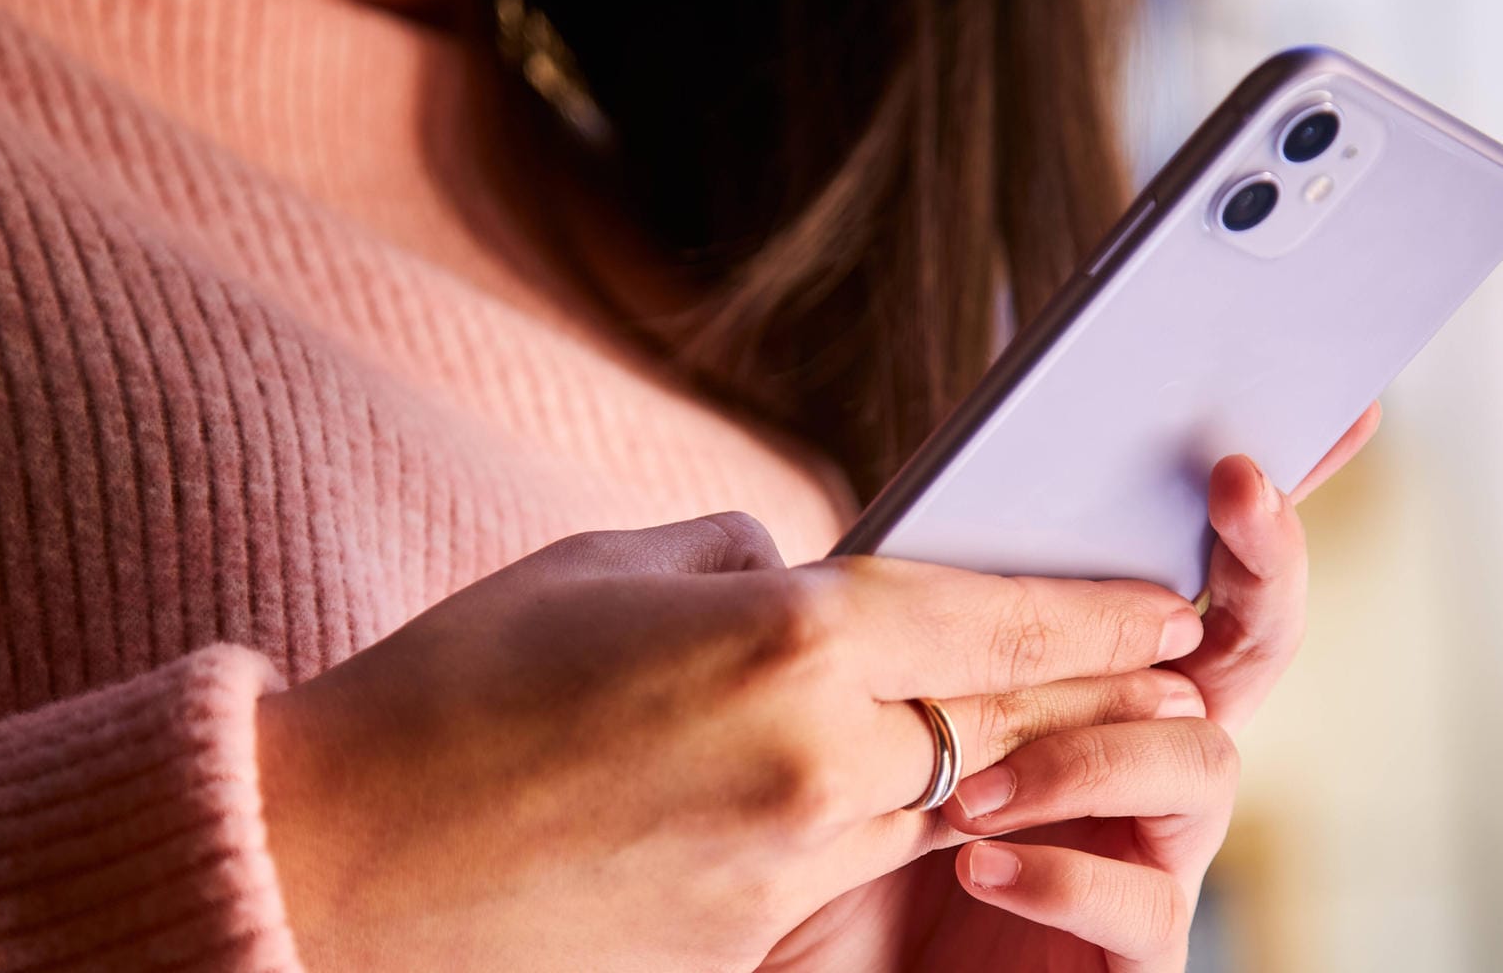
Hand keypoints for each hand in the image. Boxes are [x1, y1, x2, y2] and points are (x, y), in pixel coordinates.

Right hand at [256, 513, 1207, 969]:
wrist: (334, 866)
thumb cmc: (446, 690)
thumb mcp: (596, 571)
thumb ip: (731, 568)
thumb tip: (797, 578)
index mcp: (775, 636)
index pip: (987, 615)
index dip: (1092, 610)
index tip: (1167, 606)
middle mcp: (806, 756)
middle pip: (999, 723)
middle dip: (1089, 697)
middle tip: (1167, 676)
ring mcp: (782, 870)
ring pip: (930, 806)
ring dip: (981, 770)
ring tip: (1029, 739)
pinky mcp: (744, 950)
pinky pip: (835, 873)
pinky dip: (854, 834)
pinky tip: (835, 803)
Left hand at [763, 403, 1381, 971]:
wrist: (812, 964)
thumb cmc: (831, 836)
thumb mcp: (856, 706)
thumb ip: (893, 625)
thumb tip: (827, 525)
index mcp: (1087, 682)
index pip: (1182, 573)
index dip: (1251, 504)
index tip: (1305, 413)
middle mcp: (1141, 755)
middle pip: (1246, 647)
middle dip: (1257, 560)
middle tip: (1234, 486)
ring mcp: (1149, 851)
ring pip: (1200, 761)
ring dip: (1089, 753)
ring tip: (973, 787)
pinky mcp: (1132, 951)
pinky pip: (1143, 904)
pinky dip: (1061, 872)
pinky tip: (978, 857)